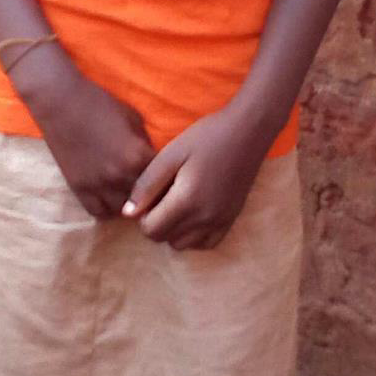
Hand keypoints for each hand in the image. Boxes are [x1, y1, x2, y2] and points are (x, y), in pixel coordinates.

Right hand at [11, 47, 153, 218]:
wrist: (60, 102)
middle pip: (146, 201)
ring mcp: (97, 185)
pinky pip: (98, 212)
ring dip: (129, 205)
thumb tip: (154, 162)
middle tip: (152, 191)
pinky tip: (110, 197)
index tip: (169, 180)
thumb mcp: (133, 118)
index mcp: (137, 156)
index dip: (169, 180)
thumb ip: (145, 144)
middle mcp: (120, 176)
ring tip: (131, 195)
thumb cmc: (99, 103)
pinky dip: (107, 208)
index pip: (164, 181)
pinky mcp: (78, 189)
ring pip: (123, 211)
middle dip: (152, 196)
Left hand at [122, 104, 274, 249]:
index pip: (151, 230)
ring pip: (185, 245)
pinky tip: (193, 213)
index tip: (150, 195)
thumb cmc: (206, 137)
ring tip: (177, 203)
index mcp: (187, 201)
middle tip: (162, 196)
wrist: (248, 130)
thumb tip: (127, 214)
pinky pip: (207, 243)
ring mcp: (221, 221)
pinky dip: (195, 235)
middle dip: (157, 222)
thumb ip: (147, 185)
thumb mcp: (170, 155)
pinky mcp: (232, 219)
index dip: (143, 215)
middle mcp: (206, 218)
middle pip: (165, 239)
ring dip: (174, 230)